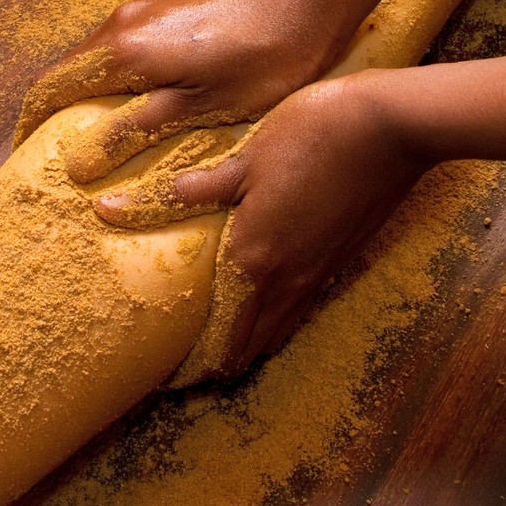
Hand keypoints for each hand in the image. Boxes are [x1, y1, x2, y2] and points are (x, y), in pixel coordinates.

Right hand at [18, 0, 365, 177]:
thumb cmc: (265, 61)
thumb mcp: (203, 109)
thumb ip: (136, 131)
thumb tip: (78, 165)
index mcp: (125, 50)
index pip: (51, 87)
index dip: (31, 122)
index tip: (25, 153)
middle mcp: (125, 18)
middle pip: (71, 67)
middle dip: (58, 108)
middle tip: (64, 150)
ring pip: (102, 49)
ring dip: (92, 85)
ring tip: (104, 125)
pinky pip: (130, 34)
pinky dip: (122, 65)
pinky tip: (148, 87)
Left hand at [95, 71, 429, 379]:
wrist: (392, 128)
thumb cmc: (314, 133)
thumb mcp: (245, 158)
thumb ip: (190, 191)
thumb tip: (113, 208)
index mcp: (253, 258)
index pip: (217, 335)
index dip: (190, 365)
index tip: (165, 377)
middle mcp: (286, 279)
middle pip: (247, 345)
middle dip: (215, 364)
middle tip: (185, 368)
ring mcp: (318, 273)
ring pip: (277, 329)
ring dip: (248, 345)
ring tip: (220, 346)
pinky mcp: (340, 259)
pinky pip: (299, 307)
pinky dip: (277, 320)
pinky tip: (267, 304)